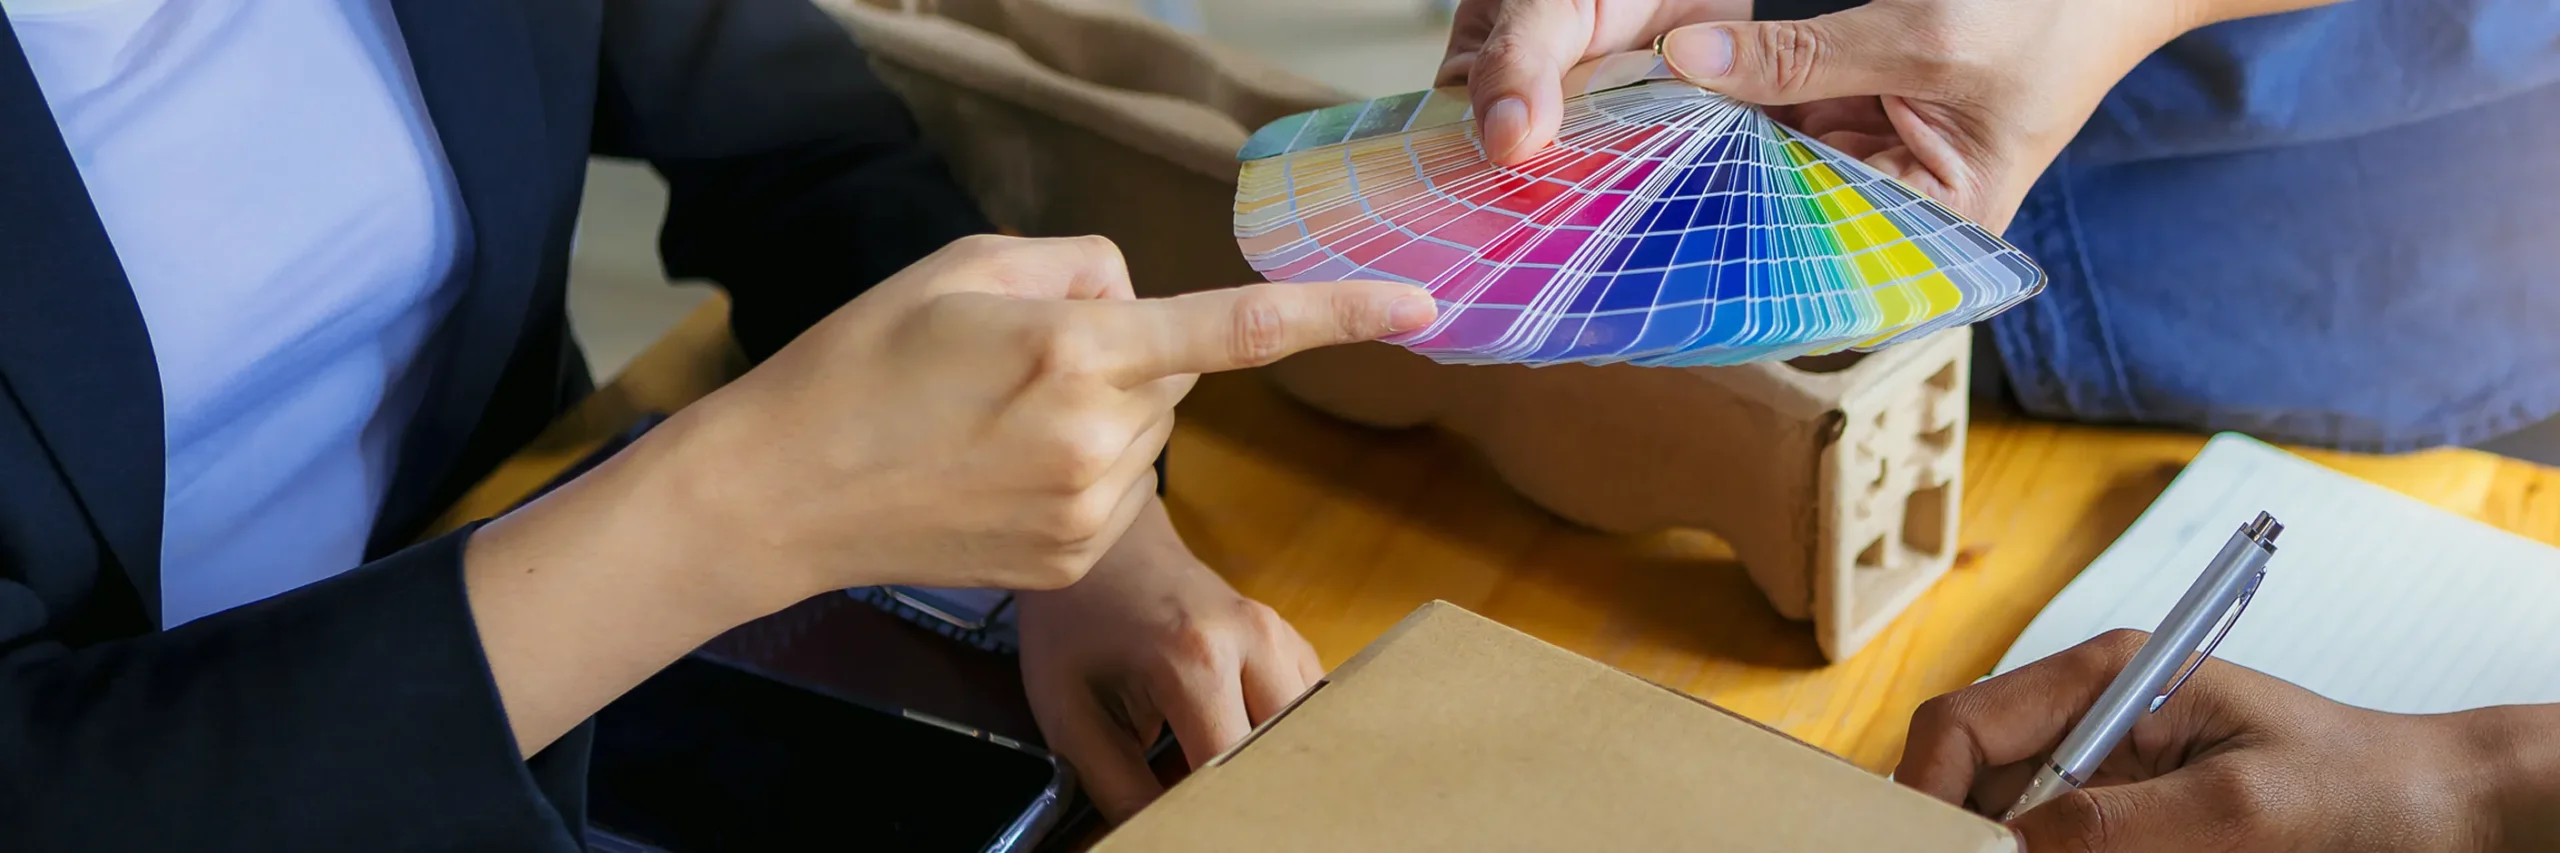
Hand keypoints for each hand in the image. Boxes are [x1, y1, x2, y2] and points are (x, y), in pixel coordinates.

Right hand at [667, 234, 1435, 608]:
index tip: (1419, 309)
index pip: (1237, 328)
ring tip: (993, 422)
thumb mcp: (965, 267)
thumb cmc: (863, 363)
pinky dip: (1081, 467)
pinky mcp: (1078, 556)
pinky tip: (999, 470)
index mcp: (1077, 350)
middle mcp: (1100, 436)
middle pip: (1175, 371)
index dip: (1338, 316)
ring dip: (1103, 413)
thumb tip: (1139, 297)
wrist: (784, 492)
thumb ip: (1078, 268)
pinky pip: (1121, 485)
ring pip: (1150, 430)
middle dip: (1126, 354)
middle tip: (1018, 360)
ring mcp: (1093, 509)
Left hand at [1015, 499, 1321, 820]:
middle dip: (1251, 794)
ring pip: (1305, 734)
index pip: (1231, 769)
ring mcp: (1281, 635)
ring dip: (1267, 764)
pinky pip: (1306, 710)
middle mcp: (1255, 641)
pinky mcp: (1291, 640)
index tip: (1191, 827)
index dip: (1214, 814)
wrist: (1106, 546)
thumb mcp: (1071, 713)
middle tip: (1211, 810)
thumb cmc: (1078, 622)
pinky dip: (1277, 740)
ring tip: (1214, 772)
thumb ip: (1117, 788)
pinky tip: (1235, 744)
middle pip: (1285, 754)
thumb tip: (1154, 835)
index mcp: (1195, 659)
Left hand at [1439, 0, 2222, 230]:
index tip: (1635, 248)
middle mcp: (1893, 208)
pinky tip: (1655, 102)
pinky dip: (1724, 100)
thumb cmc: (2055, 12)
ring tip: (1606, 148)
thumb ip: (1801, 57)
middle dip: (1692, 194)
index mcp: (1932, 231)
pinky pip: (1774, 111)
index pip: (1811, 258)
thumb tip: (1687, 61)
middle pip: (1774, 212)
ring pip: (1762, 159)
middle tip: (1593, 190)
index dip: (1724, 251)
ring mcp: (1869, 156)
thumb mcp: (1924, 36)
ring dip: (1696, 146)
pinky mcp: (1853, 104)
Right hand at [1893, 629, 2554, 851]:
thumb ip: (2112, 825)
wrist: (2447, 814)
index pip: (1962, 726)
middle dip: (1973, 836)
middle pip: (1973, 784)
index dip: (1926, 792)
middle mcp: (2091, 720)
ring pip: (2015, 827)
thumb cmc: (2364, 788)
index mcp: (2105, 678)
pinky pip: (2065, 847)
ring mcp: (2109, 773)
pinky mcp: (2131, 821)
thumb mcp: (2238, 811)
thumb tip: (2004, 845)